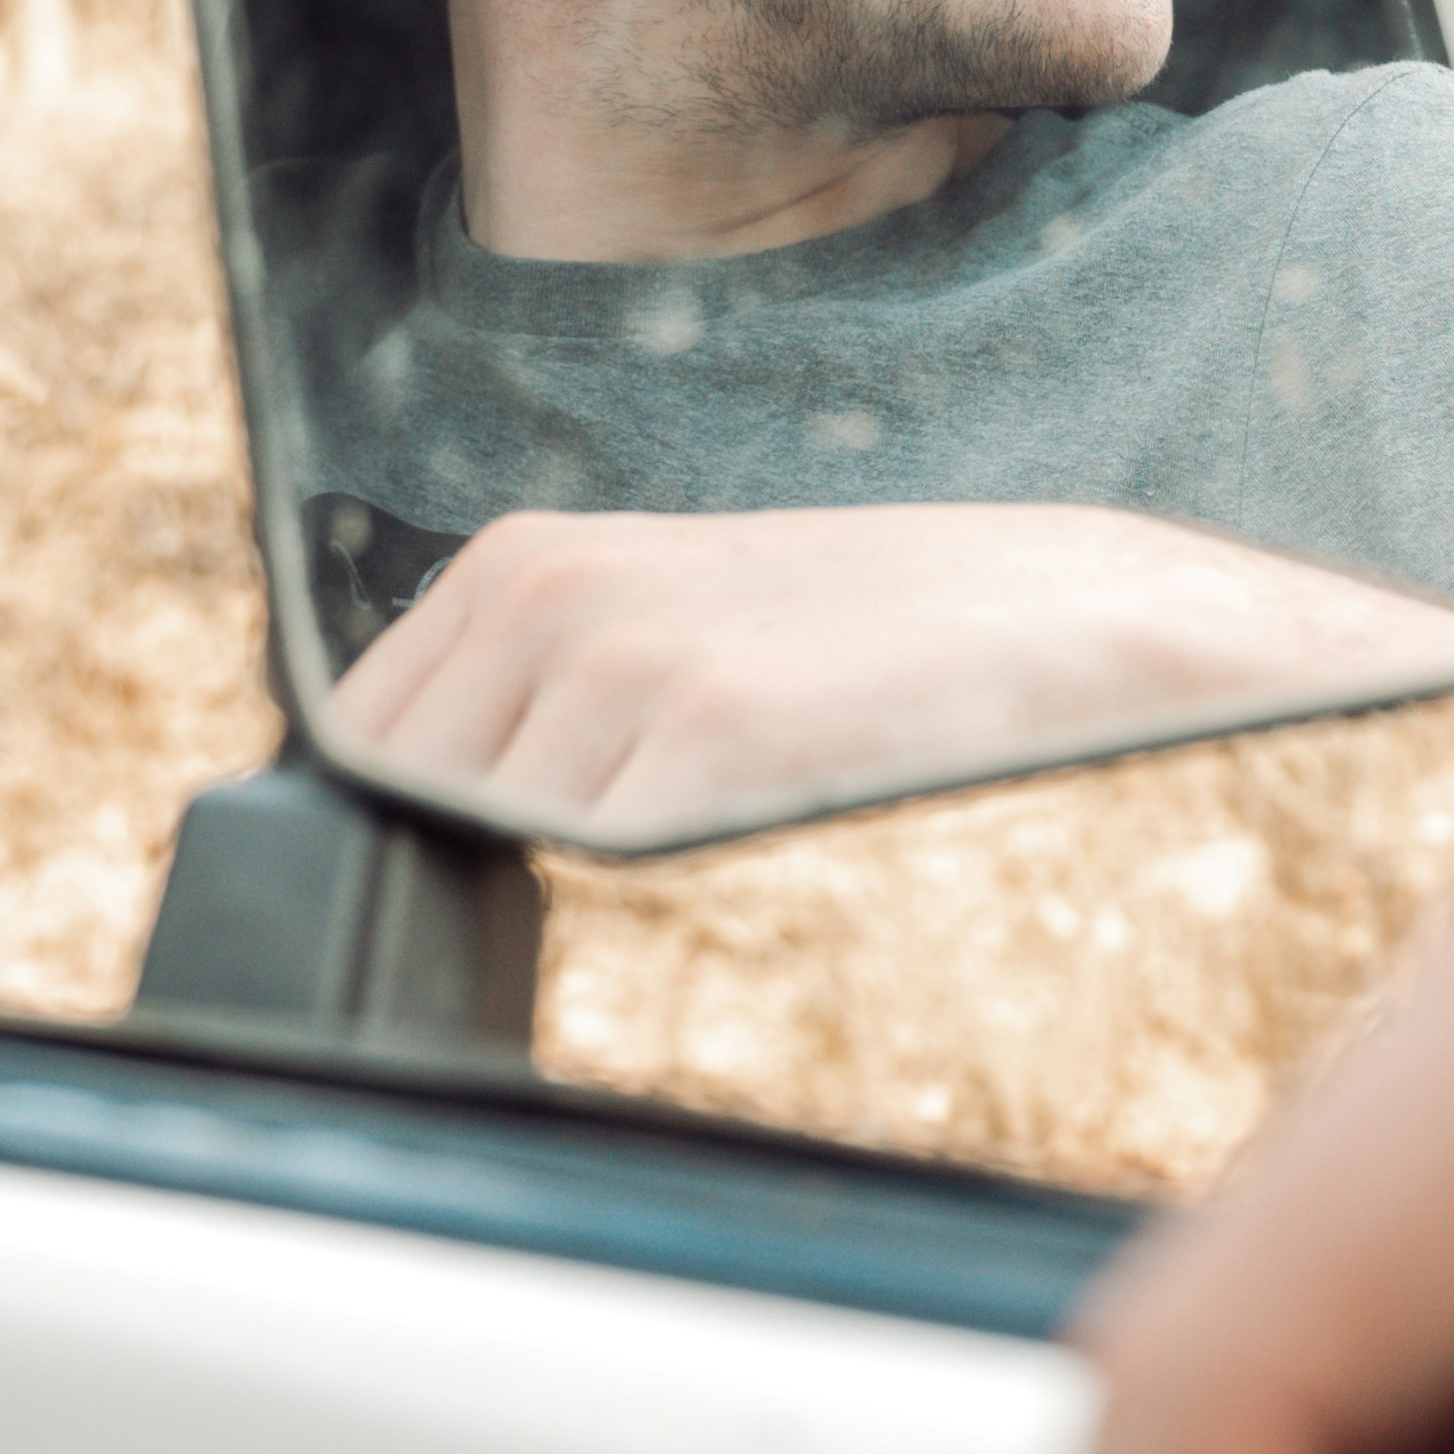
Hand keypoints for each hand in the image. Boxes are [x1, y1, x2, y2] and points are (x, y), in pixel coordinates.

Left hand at [319, 498, 1453, 840]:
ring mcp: (616, 656)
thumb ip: (548, 693)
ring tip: (714, 837)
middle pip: (409, 789)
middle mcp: (548, 592)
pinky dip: (652, 892)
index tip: (512, 837)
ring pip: (497, 836)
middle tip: (635, 847)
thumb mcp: (681, 621)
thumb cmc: (880, 648)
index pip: (373, 730)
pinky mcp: (703, 731)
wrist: (1079, 619)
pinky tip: (755, 849)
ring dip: (575, 875)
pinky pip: (596, 861)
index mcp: (528, 560)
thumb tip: (437, 810)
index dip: (428, 803)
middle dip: (481, 842)